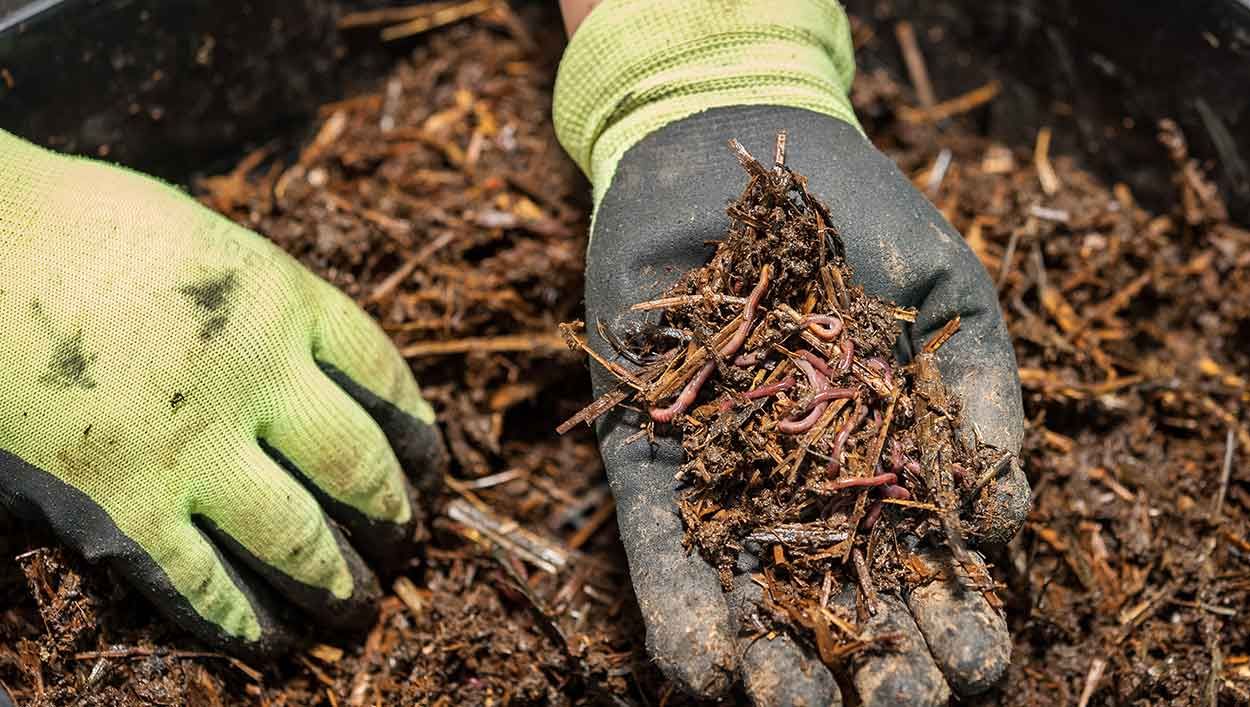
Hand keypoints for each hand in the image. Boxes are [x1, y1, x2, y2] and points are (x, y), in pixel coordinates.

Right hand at [0, 130, 446, 656]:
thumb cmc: (82, 227)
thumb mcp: (209, 243)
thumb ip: (269, 306)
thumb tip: (311, 366)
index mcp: (284, 302)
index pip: (384, 378)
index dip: (418, 433)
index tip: (430, 465)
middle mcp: (257, 379)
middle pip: (357, 465)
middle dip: (391, 515)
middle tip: (405, 542)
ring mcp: (193, 448)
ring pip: (297, 538)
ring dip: (335, 581)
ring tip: (357, 604)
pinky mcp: (123, 506)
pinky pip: (200, 582)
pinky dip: (241, 618)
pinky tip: (267, 639)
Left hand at [555, 2, 1026, 702]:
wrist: (730, 152)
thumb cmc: (858, 219)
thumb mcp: (947, 296)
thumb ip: (984, 395)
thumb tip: (1007, 523)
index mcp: (893, 463)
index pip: (929, 567)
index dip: (955, 620)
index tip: (974, 657)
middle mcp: (810, 488)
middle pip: (845, 600)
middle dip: (876, 663)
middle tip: (896, 703)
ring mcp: (728, 479)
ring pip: (753, 594)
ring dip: (776, 664)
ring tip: (793, 705)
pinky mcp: (648, 460)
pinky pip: (661, 547)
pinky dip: (680, 608)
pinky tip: (705, 668)